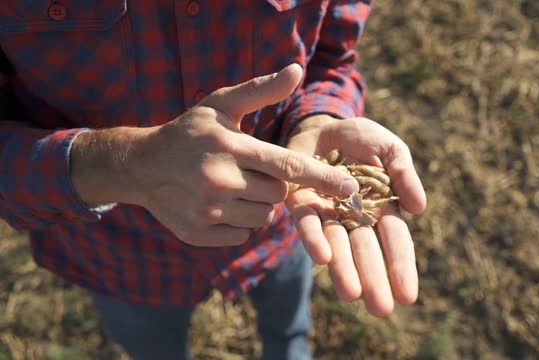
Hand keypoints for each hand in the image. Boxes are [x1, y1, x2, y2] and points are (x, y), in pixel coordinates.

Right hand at [70, 65, 358, 246]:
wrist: (141, 166)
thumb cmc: (189, 132)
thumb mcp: (222, 105)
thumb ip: (261, 90)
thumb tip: (297, 70)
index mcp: (231, 147)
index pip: (288, 166)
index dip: (322, 177)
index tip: (349, 186)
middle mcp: (220, 181)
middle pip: (278, 194)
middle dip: (273, 184)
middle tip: (249, 170)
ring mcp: (208, 211)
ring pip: (263, 218)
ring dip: (258, 205)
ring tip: (235, 186)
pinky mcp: (198, 234)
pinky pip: (242, 236)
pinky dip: (239, 224)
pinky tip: (221, 206)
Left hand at [286, 115, 426, 315]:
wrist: (322, 125)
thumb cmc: (362, 139)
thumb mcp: (390, 149)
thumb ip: (404, 174)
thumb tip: (419, 208)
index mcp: (381, 207)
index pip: (394, 240)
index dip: (401, 266)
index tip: (408, 296)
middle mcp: (354, 217)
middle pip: (366, 250)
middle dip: (374, 278)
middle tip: (381, 309)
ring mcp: (327, 213)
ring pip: (337, 245)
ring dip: (344, 270)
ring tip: (352, 296)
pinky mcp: (300, 204)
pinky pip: (308, 224)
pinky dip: (314, 240)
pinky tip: (323, 258)